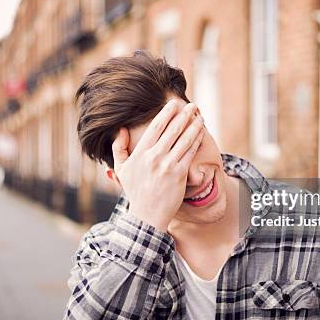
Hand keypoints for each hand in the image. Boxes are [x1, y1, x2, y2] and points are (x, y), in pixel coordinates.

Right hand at [112, 100, 204, 230]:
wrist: (147, 215)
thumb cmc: (135, 191)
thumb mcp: (121, 169)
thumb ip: (118, 148)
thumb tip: (120, 129)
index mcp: (140, 153)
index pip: (156, 127)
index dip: (167, 113)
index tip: (175, 103)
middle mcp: (154, 157)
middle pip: (173, 129)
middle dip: (184, 114)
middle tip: (192, 105)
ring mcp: (167, 166)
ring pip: (184, 139)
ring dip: (194, 125)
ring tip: (200, 116)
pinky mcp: (179, 175)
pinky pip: (190, 153)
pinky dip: (196, 141)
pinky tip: (200, 133)